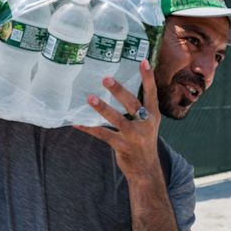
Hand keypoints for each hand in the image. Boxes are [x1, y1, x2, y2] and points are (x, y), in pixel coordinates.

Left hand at [75, 60, 160, 179]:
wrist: (146, 170)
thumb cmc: (143, 141)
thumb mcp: (148, 123)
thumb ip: (139, 107)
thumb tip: (120, 86)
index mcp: (152, 115)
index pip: (152, 92)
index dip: (148, 77)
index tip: (143, 61)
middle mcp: (146, 124)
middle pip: (132, 103)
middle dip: (119, 91)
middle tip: (106, 78)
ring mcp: (134, 136)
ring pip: (117, 119)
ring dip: (103, 108)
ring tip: (90, 98)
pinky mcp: (122, 146)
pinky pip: (103, 134)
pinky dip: (89, 128)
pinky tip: (77, 123)